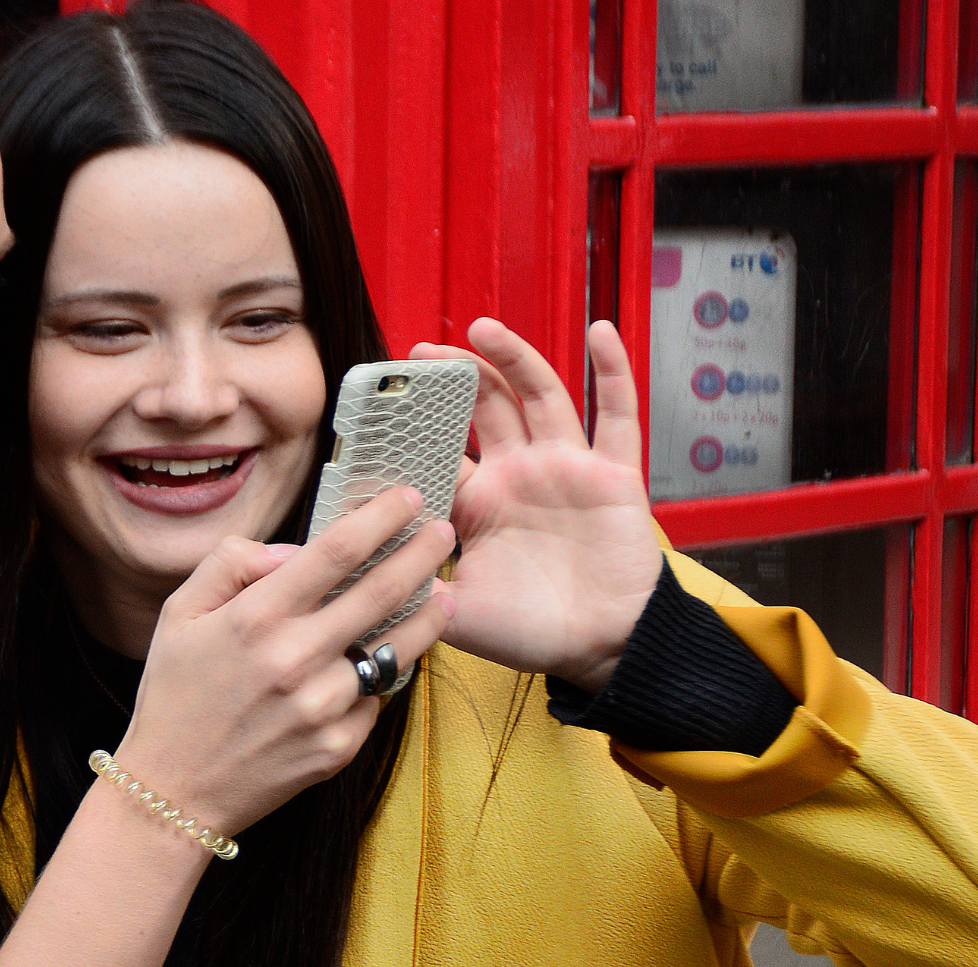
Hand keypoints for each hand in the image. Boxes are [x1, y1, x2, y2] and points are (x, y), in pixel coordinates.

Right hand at [113, 487, 454, 836]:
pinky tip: (388, 659)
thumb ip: (230, 564)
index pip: (334, 551)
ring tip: (446, 593)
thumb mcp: (178, 614)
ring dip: (428, 615)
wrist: (173, 790)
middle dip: (421, 554)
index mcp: (254, 619)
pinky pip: (376, 699)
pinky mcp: (338, 748)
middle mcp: (294, 660)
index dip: (378, 518)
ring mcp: (321, 708)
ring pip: (394, 649)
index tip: (405, 498)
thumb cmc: (174, 693)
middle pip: (380, 592)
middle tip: (444, 531)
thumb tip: (290, 552)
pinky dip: (384, 675)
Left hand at [408, 318, 662, 692]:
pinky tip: (599, 332)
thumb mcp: (458, 613)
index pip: (442, 449)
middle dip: (455, 374)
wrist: (604, 649)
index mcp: (481, 503)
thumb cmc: (533, 632)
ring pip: (539, 396)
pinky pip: (617, 416)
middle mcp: (521, 474)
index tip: (384, 401)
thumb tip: (360, 584)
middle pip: (485, 406)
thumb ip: (414, 592)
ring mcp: (567, 468)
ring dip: (513, 358)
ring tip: (482, 327)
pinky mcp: (613, 474)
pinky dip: (612, 372)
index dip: (416, 427)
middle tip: (421, 348)